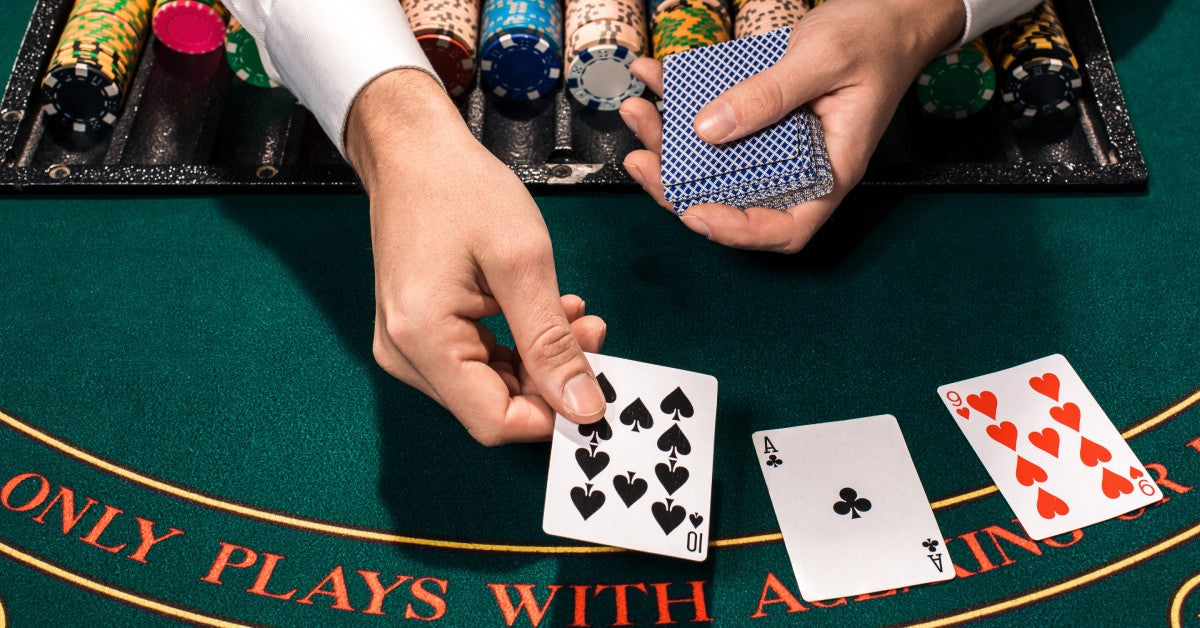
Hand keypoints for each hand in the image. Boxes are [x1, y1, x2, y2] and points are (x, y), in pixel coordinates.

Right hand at [346, 69, 607, 445]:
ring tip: (574, 314)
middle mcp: (405, 354)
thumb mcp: (523, 262)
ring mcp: (408, 345)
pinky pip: (475, 361)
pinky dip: (517, 344)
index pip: (494, 422)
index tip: (597, 384)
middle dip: (550, 380)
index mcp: (423, 340)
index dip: (552, 414)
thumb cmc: (460, 189)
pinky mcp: (419, 332)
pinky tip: (544, 311)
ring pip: (489, 385)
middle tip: (593, 333)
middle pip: (492, 406)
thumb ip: (551, 342)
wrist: (412, 150)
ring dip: (539, 359)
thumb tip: (583, 407)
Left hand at [621, 0, 964, 252]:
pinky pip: (713, 121)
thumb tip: (708, 129)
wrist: (889, 12)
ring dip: (668, 143)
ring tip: (637, 111)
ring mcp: (776, 144)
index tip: (693, 213)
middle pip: (735, 199)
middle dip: (679, 185)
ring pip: (713, 163)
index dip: (737, 232)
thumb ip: (769, 95)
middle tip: (640, 158)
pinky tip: (654, 76)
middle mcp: (799, 166)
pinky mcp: (758, 116)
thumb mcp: (823, 60)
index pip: (786, 228)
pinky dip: (678, 101)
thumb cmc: (875, 39)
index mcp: (830, 171)